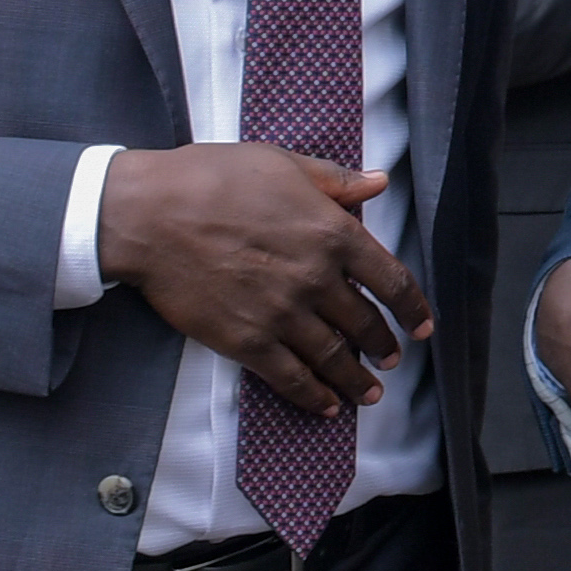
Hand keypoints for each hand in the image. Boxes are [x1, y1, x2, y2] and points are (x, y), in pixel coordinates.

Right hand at [100, 146, 427, 416]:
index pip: (391, 280)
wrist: (149, 214)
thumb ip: (335, 180)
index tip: (422, 324)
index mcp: (332, 232)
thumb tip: (379, 183)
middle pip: (365, 324)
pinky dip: (315, 396)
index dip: (412, 307)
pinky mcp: (246, 341)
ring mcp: (282, 314)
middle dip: (384, 346)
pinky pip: (291, 378)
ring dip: (358, 381)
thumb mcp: (281, 163)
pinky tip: (327, 406)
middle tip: (392, 359)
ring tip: (371, 394)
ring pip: (334, 358)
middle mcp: (316, 278)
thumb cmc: (212, 178)